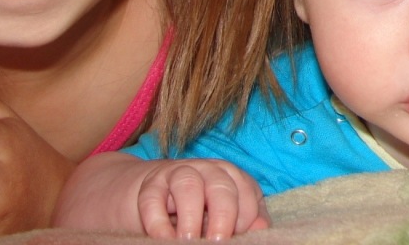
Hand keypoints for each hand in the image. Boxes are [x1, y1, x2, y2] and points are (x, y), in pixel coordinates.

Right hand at [55, 153, 268, 237]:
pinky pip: (153, 199)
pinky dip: (158, 222)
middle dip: (224, 216)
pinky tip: (164, 240)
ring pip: (188, 185)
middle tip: (218, 242)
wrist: (147, 195)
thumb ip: (244, 221)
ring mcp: (178, 174)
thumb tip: (261, 228)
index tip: (239, 239)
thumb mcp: (222, 217)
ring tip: (189, 241)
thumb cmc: (195, 210)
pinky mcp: (150, 186)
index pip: (248, 195)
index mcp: (233, 178)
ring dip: (191, 216)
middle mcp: (209, 171)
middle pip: (222, 187)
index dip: (246, 219)